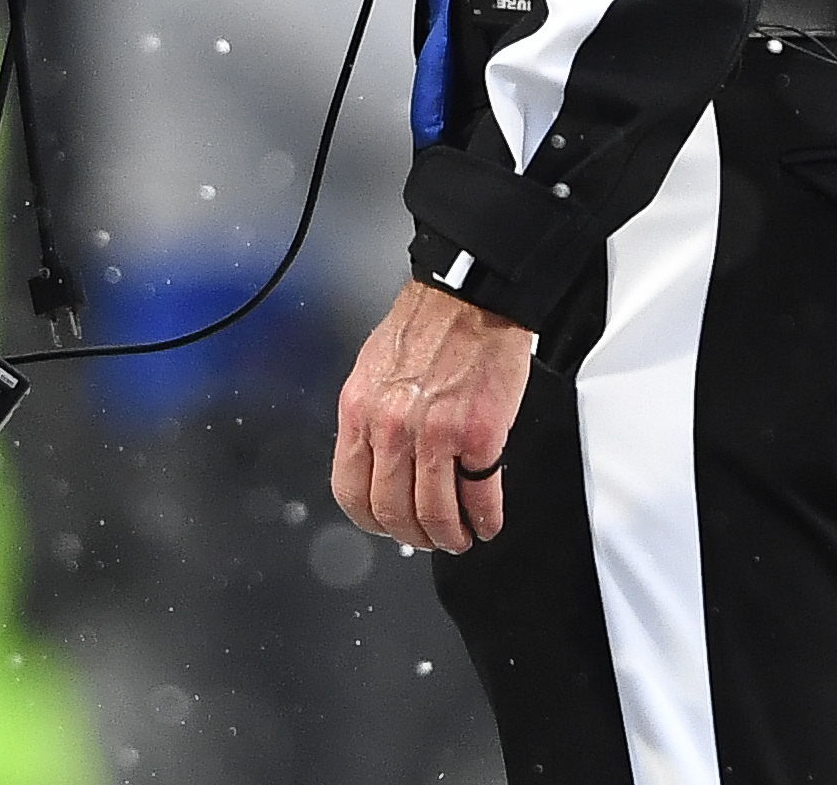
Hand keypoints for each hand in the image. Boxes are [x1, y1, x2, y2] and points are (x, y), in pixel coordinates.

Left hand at [332, 280, 532, 553]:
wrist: (470, 298)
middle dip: (414, 536)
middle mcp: (391, 426)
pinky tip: (486, 520)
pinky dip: (485, 518)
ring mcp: (435, 434)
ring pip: (434, 513)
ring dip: (450, 537)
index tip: (387, 525)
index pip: (350, 491)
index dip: (371, 520)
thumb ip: (373, 420)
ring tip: (460, 536)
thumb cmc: (427, 327)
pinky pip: (479, 496)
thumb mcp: (375, 372)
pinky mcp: (478, 434)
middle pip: (393, 512)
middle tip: (430, 538)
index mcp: (360, 411)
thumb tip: (377, 467)